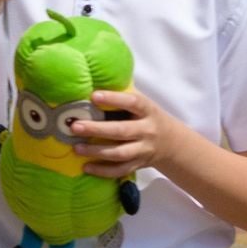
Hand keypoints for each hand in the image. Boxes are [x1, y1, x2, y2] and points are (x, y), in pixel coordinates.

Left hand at [72, 89, 187, 179]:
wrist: (172, 143)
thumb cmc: (146, 117)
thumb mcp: (142, 102)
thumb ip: (123, 92)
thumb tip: (95, 76)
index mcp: (148, 110)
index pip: (133, 102)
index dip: (114, 99)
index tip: (93, 96)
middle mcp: (147, 130)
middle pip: (122, 131)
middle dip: (97, 129)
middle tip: (75, 126)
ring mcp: (143, 150)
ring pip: (120, 153)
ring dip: (96, 152)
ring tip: (76, 148)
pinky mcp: (138, 165)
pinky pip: (120, 170)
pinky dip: (103, 171)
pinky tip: (86, 167)